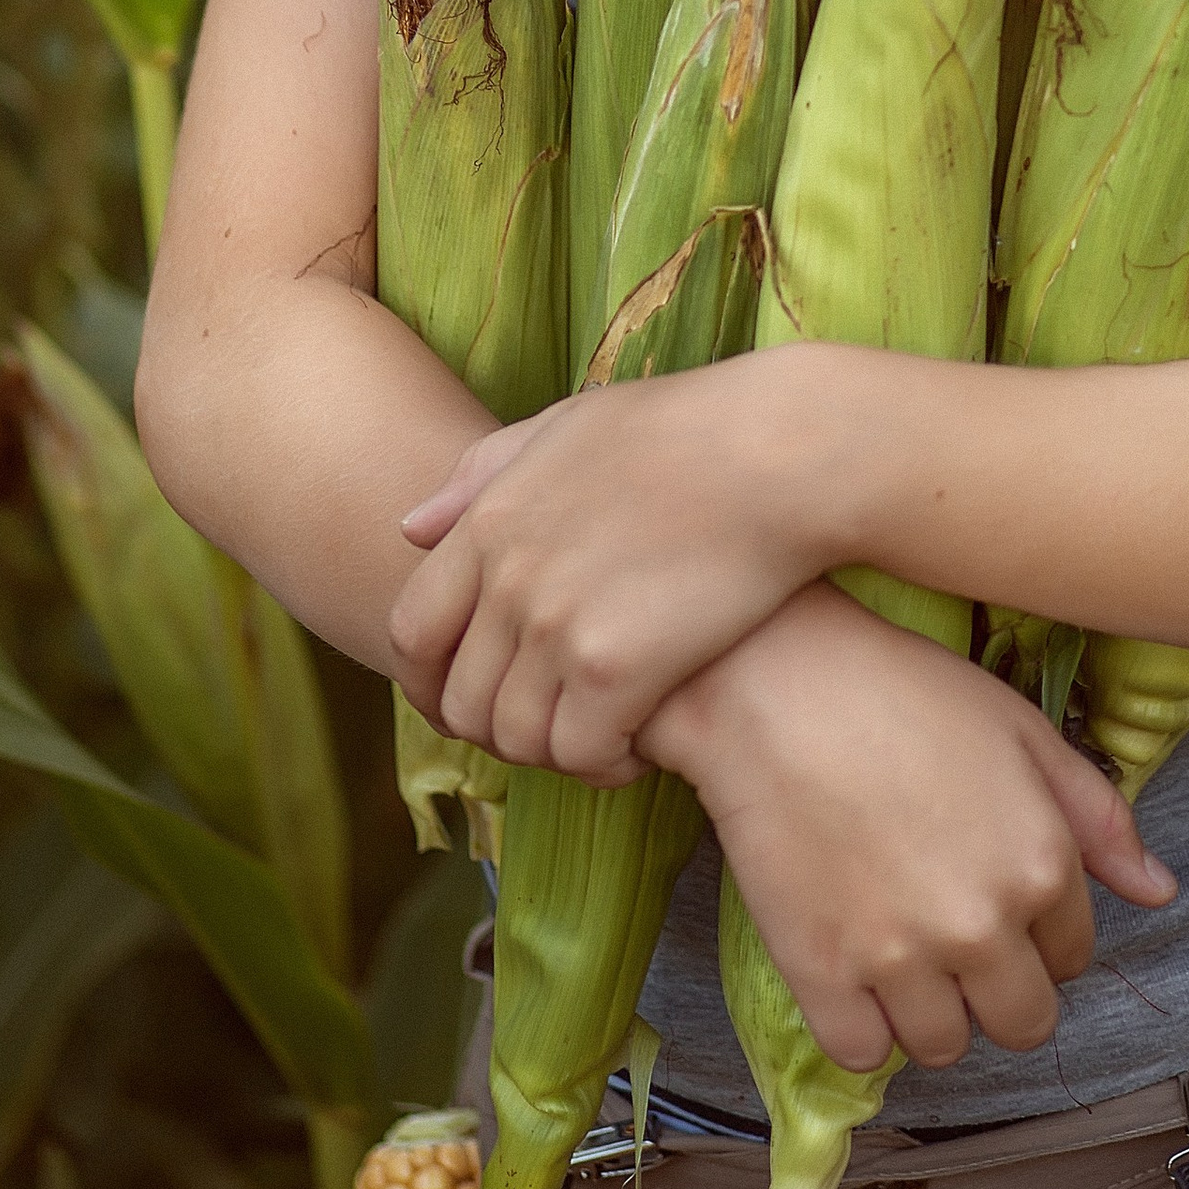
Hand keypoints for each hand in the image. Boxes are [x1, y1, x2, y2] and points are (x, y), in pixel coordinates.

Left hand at [387, 358, 833, 778]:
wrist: (780, 452)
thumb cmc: (687, 430)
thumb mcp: (569, 426)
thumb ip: (483, 476)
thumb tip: (409, 529)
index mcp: (488, 522)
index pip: (412, 634)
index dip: (430, 684)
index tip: (471, 698)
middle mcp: (508, 580)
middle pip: (461, 703)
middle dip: (499, 729)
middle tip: (554, 723)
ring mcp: (556, 626)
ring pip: (516, 739)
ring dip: (554, 750)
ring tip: (603, 732)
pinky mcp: (615, 668)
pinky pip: (578, 754)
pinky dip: (604, 762)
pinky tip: (642, 743)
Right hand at [641, 583, 1175, 1071]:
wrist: (775, 679)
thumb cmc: (902, 688)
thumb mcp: (1021, 729)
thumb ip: (1097, 816)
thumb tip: (1158, 891)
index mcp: (1040, 866)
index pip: (1073, 955)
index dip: (1041, 928)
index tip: (999, 895)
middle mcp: (981, 926)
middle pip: (1021, 1023)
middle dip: (1002, 988)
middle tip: (958, 936)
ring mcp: (899, 958)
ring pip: (944, 1046)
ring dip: (932, 1010)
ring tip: (904, 949)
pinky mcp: (821, 974)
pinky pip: (861, 1053)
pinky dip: (861, 1026)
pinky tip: (854, 972)